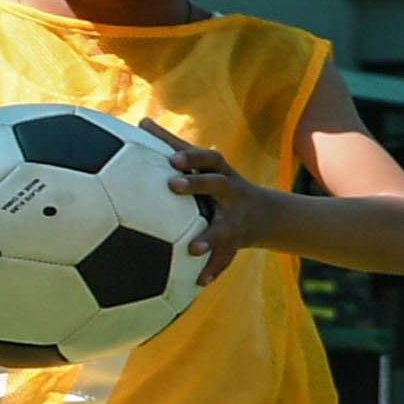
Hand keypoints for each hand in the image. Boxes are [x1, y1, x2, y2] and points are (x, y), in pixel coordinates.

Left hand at [158, 140, 272, 283]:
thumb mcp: (203, 164)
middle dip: (198, 184)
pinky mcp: (236, 242)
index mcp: (219, 172)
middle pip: (218, 184)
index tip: (170, 159)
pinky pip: (226, 258)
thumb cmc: (219, 183)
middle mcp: (231, 192)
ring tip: (193, 248)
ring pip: (225, 227)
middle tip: (173, 186)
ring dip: (210, 237)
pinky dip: (212, 270)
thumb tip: (140, 121)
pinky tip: (197, 282)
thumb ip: (171, 144)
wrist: (263, 215)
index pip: (208, 159)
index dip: (191, 157)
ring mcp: (236, 218)